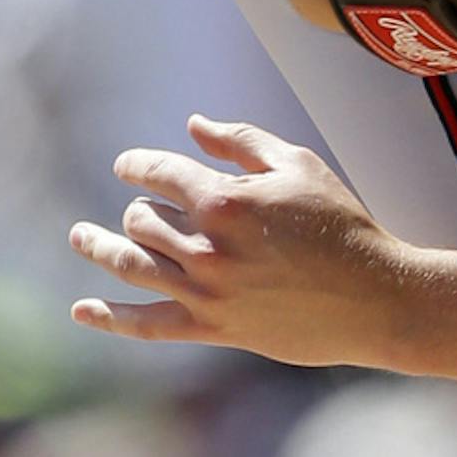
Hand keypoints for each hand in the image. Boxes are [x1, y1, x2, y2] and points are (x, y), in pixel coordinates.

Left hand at [69, 116, 400, 364]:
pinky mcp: (214, 330)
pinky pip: (147, 325)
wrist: (375, 298)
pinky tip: (82, 310)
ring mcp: (207, 292)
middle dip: (138, 210)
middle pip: (141, 221)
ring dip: (99, 248)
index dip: (136, 165)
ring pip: (131, 266)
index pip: (159, 174)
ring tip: (80, 237)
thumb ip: (241, 141)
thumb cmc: (341, 224)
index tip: (127, 166)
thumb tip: (192, 126)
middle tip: (144, 210)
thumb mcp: (298, 166)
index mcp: (226, 201)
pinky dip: (109, 318)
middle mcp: (207, 247)